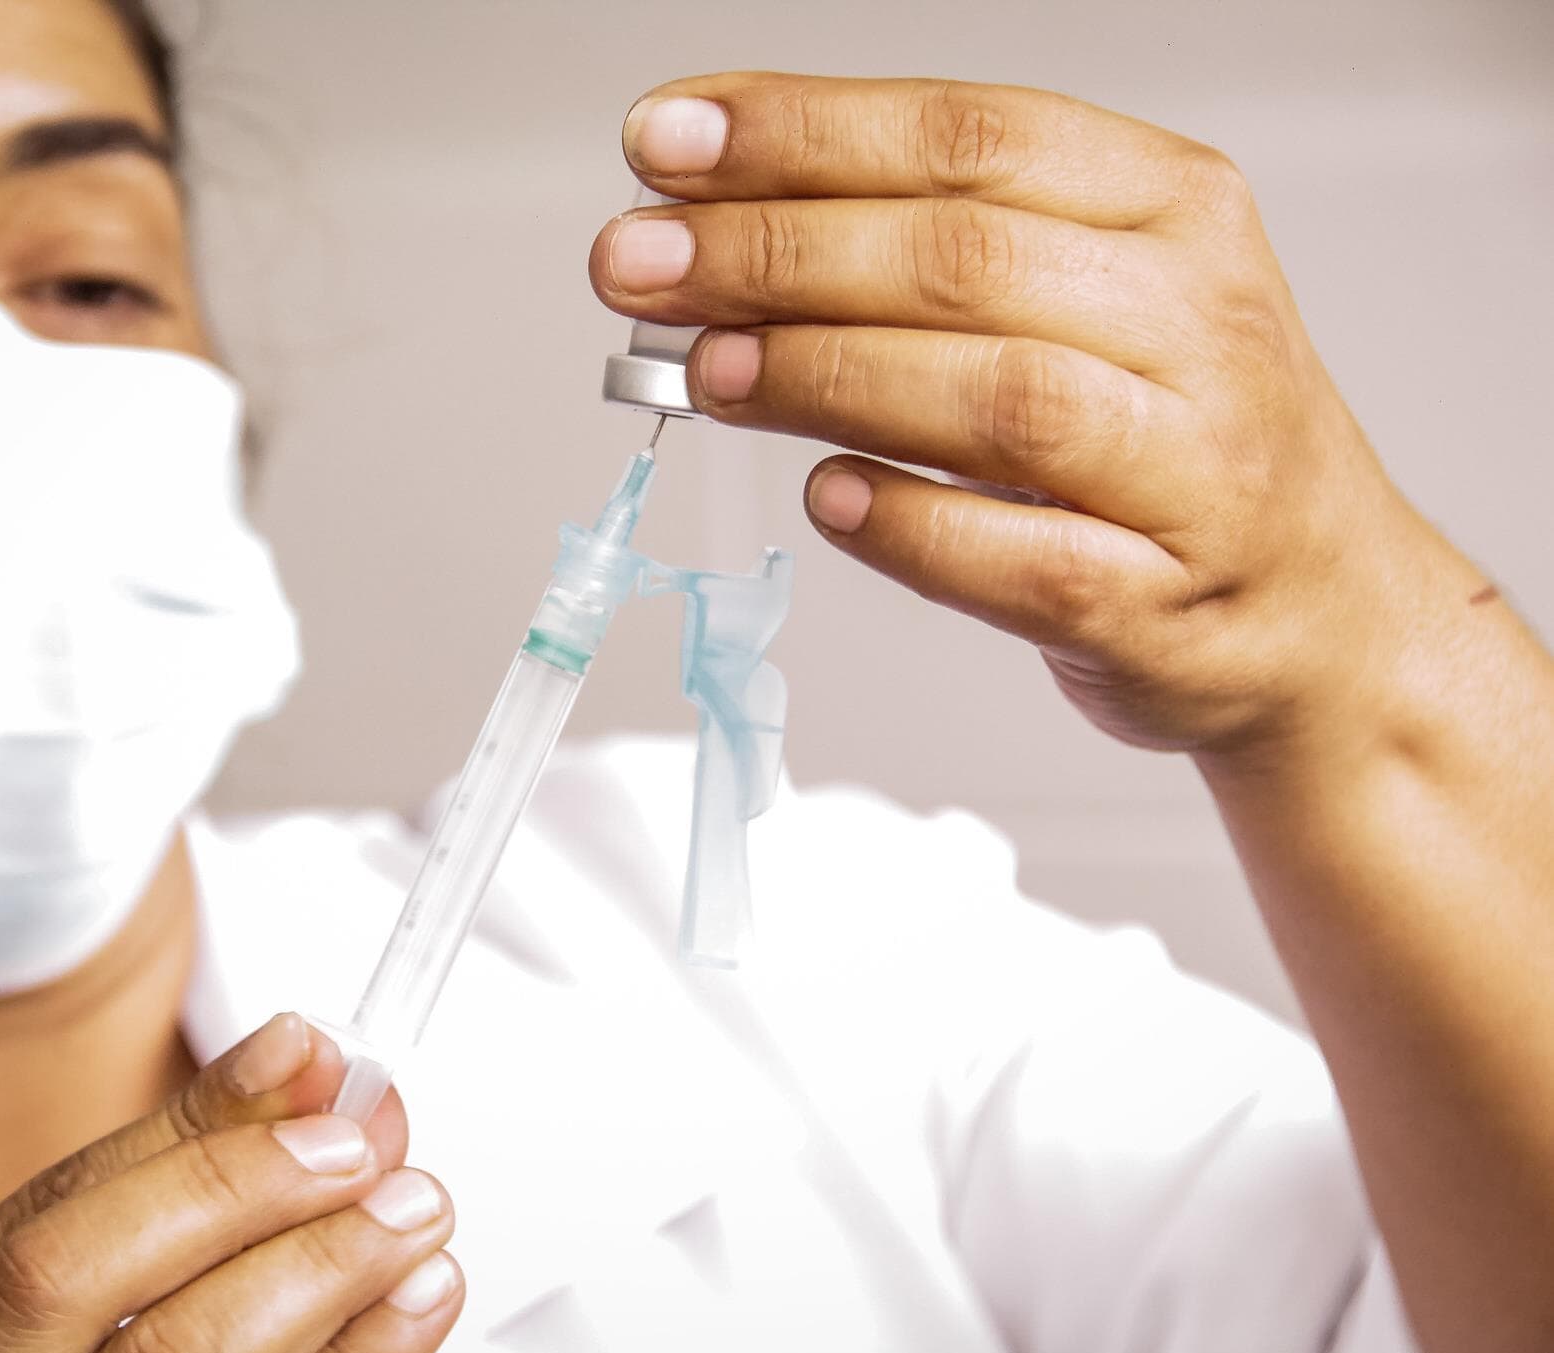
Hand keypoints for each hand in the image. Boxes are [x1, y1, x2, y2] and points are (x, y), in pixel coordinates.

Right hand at [0, 1014, 462, 1352]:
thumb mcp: (50, 1227)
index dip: (213, 1188)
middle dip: (308, 1256)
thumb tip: (302, 1052)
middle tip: (405, 1188)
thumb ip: (180, 1140)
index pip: (61, 1266)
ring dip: (353, 1311)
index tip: (333, 1127)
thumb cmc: (9, 1336)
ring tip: (419, 1235)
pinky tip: (408, 1310)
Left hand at [591, 73, 1468, 755]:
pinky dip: (914, 527)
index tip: (664, 142)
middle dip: (774, 253)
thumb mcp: (1092, 297)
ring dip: (829, 375)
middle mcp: (1200, 326)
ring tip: (709, 369)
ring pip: (1000, 400)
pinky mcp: (1164, 604)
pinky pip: (1029, 562)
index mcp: (1173, 211)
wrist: (1324, 612)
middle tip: (634, 263)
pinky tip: (829, 498)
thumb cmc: (1174, 441)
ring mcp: (1196, 473)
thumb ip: (934, 255)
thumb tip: (715, 225)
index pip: (970, 140)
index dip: (803, 133)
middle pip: (966, 260)